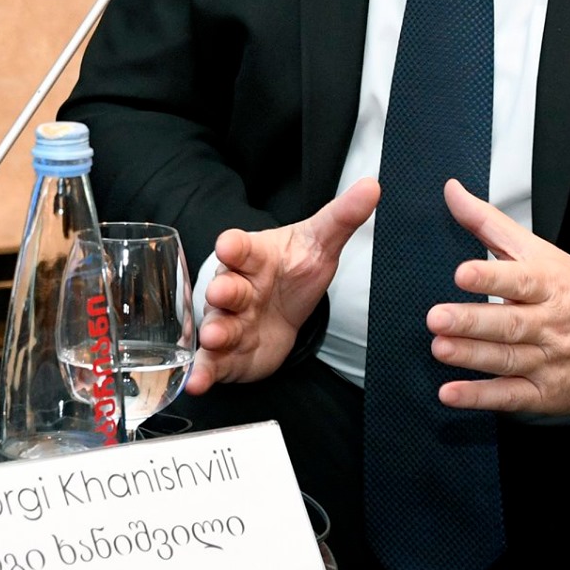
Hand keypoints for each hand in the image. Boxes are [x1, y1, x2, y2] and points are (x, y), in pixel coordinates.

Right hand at [186, 178, 380, 395]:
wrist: (282, 305)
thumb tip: (373, 185)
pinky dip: (202, 373)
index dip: (234, 246)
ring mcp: (229, 321)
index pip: (240, 247)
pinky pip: (211, 362)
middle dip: (222, 291)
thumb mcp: (320, 243)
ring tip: (214, 337)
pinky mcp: (227, 354)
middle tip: (221, 294)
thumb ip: (342, 216)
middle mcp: (235, 287)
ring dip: (214, 331)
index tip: (230, 245)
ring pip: (217, 325)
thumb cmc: (294, 269)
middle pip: (226, 287)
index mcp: (253, 257)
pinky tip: (196, 384)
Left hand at [428, 179, 569, 415]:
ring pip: (509, 359)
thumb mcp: (534, 249)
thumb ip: (487, 222)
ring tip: (438, 348)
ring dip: (471, 357)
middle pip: (510, 323)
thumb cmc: (567, 288)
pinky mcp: (546, 393)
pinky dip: (480, 397)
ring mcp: (550, 361)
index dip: (490, 278)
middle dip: (472, 322)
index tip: (461, 273)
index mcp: (549, 283)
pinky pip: (511, 396)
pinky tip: (450, 393)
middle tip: (436, 317)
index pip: (519, 279)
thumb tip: (450, 189)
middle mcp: (552, 323)